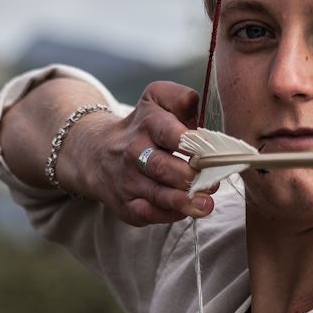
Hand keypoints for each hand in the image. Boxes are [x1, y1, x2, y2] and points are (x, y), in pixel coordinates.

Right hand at [63, 81, 217, 226]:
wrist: (97, 153)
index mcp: (147, 123)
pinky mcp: (127, 205)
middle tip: (214, 180)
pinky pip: (148, 213)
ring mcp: (129, 181)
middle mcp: (134, 152)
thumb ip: (182, 98)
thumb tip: (203, 115)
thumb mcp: (156, 99)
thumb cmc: (142, 127)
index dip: (191, 143)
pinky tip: (187, 211)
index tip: (211, 150)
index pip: (168, 132)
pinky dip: (169, 214)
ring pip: (157, 194)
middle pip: (162, 166)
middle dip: (190, 175)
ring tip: (206, 204)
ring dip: (184, 200)